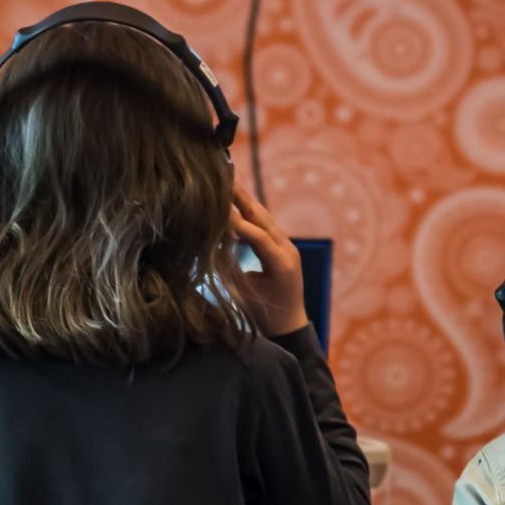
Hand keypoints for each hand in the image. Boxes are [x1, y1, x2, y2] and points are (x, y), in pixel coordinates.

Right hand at [229, 182, 308, 336]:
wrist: (290, 325)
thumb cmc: (265, 317)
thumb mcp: (246, 296)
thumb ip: (233, 271)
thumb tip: (215, 246)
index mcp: (282, 264)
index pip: (258, 236)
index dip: (237, 222)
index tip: (218, 207)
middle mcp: (288, 250)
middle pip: (264, 219)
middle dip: (244, 199)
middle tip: (227, 178)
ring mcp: (287, 247)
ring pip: (265, 218)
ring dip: (247, 201)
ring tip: (230, 183)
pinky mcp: (283, 248)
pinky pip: (266, 226)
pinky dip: (251, 213)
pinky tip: (237, 203)